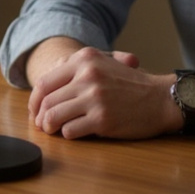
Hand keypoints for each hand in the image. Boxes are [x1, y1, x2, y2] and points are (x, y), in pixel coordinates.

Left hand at [28, 46, 177, 138]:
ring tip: (52, 130)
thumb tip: (46, 83)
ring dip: (49, 127)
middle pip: (46, 100)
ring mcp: (94, 98)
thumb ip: (76, 68)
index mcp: (85, 59)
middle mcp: (87, 76)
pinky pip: (70, 130)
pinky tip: (74, 132)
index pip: (45, 81)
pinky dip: (67, 134)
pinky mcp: (101, 119)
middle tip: (41, 124)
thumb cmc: (130, 84)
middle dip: (39, 116)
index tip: (34, 110)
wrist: (160, 99)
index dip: (34, 99)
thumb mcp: (104, 63)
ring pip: (54, 116)